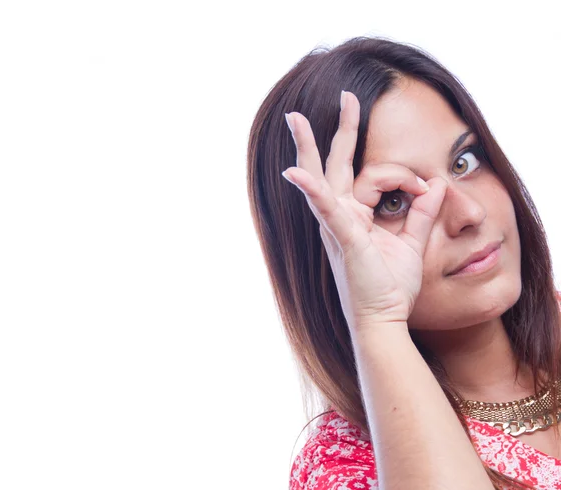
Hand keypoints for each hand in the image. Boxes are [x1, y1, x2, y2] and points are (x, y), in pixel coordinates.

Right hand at [282, 91, 447, 332]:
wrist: (383, 320)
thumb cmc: (390, 287)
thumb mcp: (412, 243)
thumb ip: (423, 213)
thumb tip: (438, 185)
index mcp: (356, 216)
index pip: (376, 175)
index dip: (405, 175)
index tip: (427, 188)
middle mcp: (342, 217)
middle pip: (334, 165)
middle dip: (338, 130)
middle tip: (342, 98)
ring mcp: (338, 226)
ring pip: (322, 178)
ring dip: (309, 147)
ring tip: (296, 120)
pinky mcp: (343, 238)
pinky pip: (326, 209)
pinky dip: (312, 190)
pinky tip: (295, 173)